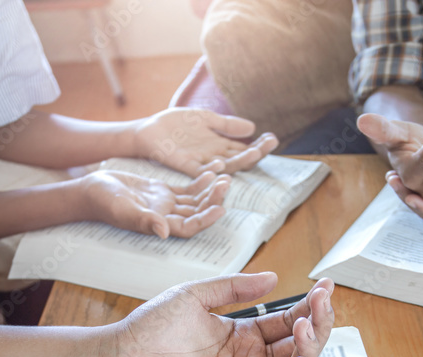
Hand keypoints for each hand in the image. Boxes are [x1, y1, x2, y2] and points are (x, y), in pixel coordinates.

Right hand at [83, 169, 230, 237]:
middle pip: (196, 212)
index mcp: (159, 225)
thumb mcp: (123, 209)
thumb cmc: (103, 201)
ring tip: (224, 177)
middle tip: (226, 184)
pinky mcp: (163, 192)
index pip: (189, 227)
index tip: (220, 208)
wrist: (92, 189)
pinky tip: (212, 171)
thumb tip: (164, 232)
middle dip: (212, 200)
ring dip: (210, 190)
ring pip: (195, 201)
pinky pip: (187, 189)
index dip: (206, 220)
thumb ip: (144, 220)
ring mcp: (166, 205)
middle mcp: (166, 218)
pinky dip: (200, 181)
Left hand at [107, 272, 334, 356]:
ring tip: (307, 328)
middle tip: (323, 303)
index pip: (287, 322)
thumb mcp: (196, 295)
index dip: (310, 306)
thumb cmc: (152, 327)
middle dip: (316, 324)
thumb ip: (234, 288)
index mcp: (242, 334)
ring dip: (309, 351)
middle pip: (297, 346)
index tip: (325, 286)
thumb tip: (272, 278)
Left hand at [134, 108, 279, 176]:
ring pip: (225, 166)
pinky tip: (222, 163)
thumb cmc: (175, 125)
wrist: (149, 131)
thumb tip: (253, 128)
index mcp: (219, 145)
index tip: (273, 138)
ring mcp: (201, 163)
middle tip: (270, 145)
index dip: (259, 145)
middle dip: (256, 152)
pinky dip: (211, 168)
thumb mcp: (205, 119)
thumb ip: (226, 124)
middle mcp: (213, 157)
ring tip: (254, 153)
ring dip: (240, 160)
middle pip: (240, 158)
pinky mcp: (185, 166)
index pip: (244, 148)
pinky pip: (201, 171)